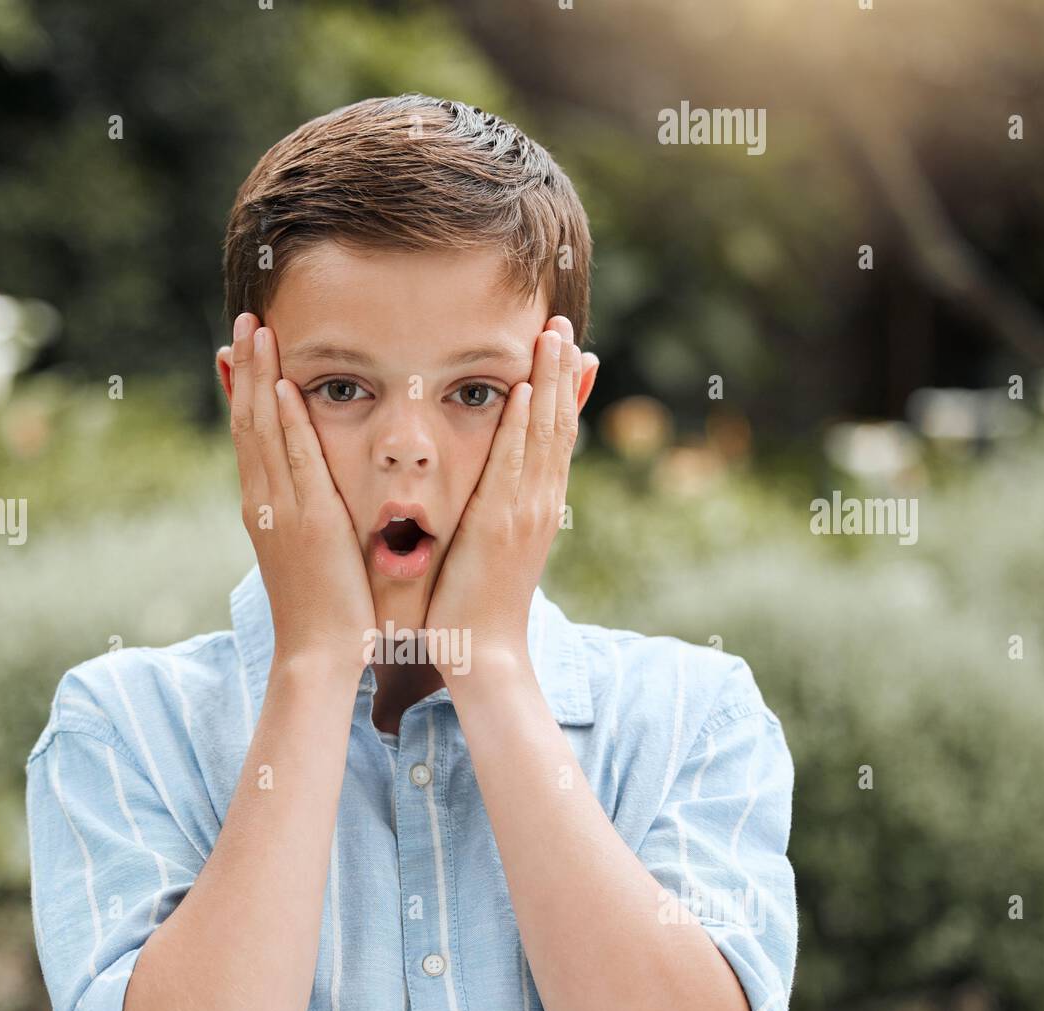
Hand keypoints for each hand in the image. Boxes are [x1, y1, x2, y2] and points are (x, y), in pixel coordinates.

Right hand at [225, 313, 375, 679]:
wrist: (318, 654)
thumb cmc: (325, 613)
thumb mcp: (309, 555)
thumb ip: (307, 520)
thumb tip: (311, 497)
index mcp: (265, 509)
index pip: (250, 436)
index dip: (244, 389)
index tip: (241, 349)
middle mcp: (264, 502)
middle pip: (247, 421)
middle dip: (244, 368)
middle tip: (245, 320)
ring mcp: (281, 510)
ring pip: (262, 431)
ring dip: (257, 377)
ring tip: (255, 330)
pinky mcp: (307, 521)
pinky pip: (293, 460)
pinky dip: (284, 421)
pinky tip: (279, 384)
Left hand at [423, 316, 594, 680]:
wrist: (483, 654)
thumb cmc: (475, 609)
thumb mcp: (489, 552)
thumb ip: (492, 516)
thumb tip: (488, 492)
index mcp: (537, 508)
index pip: (556, 438)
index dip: (564, 392)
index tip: (568, 351)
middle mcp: (539, 504)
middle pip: (559, 426)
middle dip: (563, 373)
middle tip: (564, 323)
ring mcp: (526, 513)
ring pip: (545, 436)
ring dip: (551, 382)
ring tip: (554, 335)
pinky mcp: (502, 525)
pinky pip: (515, 465)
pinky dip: (524, 425)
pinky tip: (527, 388)